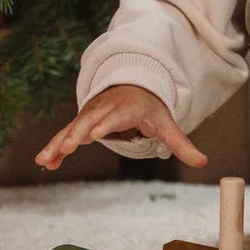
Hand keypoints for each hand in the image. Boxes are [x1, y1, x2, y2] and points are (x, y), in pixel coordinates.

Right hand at [35, 85, 207, 170]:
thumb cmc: (149, 108)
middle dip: (79, 132)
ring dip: (59, 143)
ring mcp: (90, 115)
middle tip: (69, 146)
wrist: (132, 87)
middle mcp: (106, 109)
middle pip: (90, 120)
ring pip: (72, 128)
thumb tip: (204, 162)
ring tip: (44, 159)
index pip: (117, 115)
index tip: (96, 132)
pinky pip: (65, 135)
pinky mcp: (80, 123)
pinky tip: (45, 162)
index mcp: (128, 108)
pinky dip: (55, 147)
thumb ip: (182, 144)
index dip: (107, 123)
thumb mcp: (167, 124)